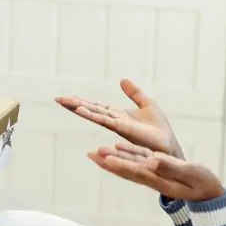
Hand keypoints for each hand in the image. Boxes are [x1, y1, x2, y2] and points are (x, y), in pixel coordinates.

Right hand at [57, 79, 181, 157]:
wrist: (168, 145)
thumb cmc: (159, 130)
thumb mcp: (147, 104)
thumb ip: (134, 93)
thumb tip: (122, 79)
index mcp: (117, 115)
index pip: (96, 106)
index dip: (81, 101)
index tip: (66, 97)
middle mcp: (113, 120)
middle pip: (90, 110)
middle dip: (74, 104)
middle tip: (58, 98)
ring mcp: (116, 125)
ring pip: (94, 114)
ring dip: (79, 108)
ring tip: (64, 102)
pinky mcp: (122, 128)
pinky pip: (104, 120)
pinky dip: (92, 114)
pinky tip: (81, 110)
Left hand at [88, 142, 224, 202]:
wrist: (210, 196)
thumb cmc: (204, 185)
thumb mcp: (192, 174)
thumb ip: (172, 167)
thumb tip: (153, 159)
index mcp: (160, 181)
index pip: (137, 171)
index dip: (121, 164)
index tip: (106, 158)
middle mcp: (153, 179)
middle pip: (127, 170)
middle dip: (108, 162)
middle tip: (91, 154)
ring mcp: (154, 175)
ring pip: (129, 165)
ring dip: (113, 158)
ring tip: (96, 151)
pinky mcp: (158, 170)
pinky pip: (139, 161)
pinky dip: (127, 154)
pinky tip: (118, 147)